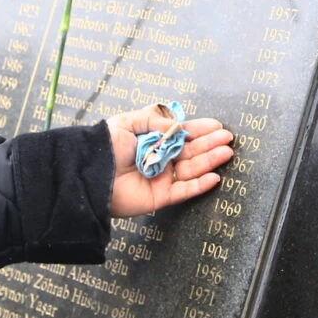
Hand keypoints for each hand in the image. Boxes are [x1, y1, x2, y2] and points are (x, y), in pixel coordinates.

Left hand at [106, 103, 233, 217]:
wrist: (90, 174)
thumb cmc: (105, 146)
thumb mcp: (127, 122)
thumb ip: (154, 120)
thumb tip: (179, 125)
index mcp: (152, 140)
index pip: (180, 134)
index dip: (198, 129)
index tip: (216, 125)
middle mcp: (159, 158)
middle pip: (190, 151)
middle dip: (209, 143)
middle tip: (227, 138)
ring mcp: (161, 178)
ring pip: (191, 169)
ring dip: (209, 160)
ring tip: (226, 152)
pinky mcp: (160, 197)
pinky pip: (184, 191)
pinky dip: (200, 185)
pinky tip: (215, 176)